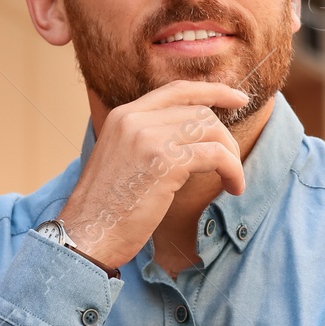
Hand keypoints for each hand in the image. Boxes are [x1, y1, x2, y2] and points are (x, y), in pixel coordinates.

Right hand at [59, 80, 248, 269]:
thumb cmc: (106, 209)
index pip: (177, 90)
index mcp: (124, 115)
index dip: (212, 91)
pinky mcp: (164, 161)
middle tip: (232, 163)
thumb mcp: (122, 160)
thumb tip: (189, 141)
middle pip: (199, 111)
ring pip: (211, 129)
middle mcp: (135, 119)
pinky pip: (215, 155)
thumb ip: (147, 141)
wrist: (86, 235)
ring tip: (232, 179)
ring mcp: (148, 137)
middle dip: (225, 136)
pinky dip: (232, 170)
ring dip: (231, 155)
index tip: (238, 98)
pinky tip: (233, 187)